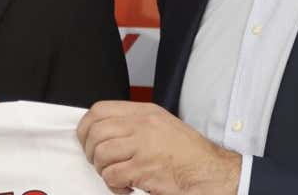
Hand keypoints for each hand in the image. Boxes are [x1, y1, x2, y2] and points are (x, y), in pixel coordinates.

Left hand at [77, 101, 239, 194]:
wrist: (211, 171)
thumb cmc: (189, 153)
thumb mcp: (161, 124)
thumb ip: (134, 123)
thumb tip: (106, 131)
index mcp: (144, 112)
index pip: (99, 110)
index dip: (86, 127)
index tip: (87, 140)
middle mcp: (142, 125)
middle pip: (96, 132)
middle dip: (91, 151)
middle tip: (100, 162)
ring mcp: (143, 146)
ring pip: (101, 154)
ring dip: (103, 170)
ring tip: (116, 176)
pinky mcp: (144, 169)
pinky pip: (112, 175)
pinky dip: (114, 185)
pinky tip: (126, 187)